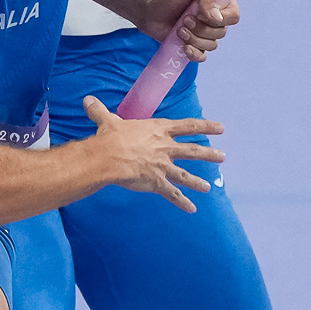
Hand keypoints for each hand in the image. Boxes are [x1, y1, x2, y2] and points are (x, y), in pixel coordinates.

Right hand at [83, 96, 224, 212]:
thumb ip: (100, 111)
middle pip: (192, 151)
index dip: (205, 126)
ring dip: (198, 181)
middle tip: (223, 157)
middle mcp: (165, 147)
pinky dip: (182, 202)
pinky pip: (172, 194)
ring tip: (209, 187)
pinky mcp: (157, 182)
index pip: (188, 126)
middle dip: (209, 154)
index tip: (221, 128)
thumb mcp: (107, 120)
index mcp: (159, 130)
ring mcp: (163, 166)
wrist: (109, 157)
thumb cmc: (110, 137)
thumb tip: (87, 100)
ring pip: (185, 174)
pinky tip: (192, 209)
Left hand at [136, 0, 238, 62]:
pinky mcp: (193, 45)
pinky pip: (202, 57)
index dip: (221, 19)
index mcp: (219, 3)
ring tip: (179, 29)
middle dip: (201, 28)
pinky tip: (183, 47)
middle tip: (184, 19)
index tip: (201, 12)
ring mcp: (204, 34)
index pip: (234, 16)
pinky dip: (194, 54)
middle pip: (221, 33)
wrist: (147, 8)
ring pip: (211, 45)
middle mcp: (215, 19)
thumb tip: (217, 18)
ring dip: (194, 38)